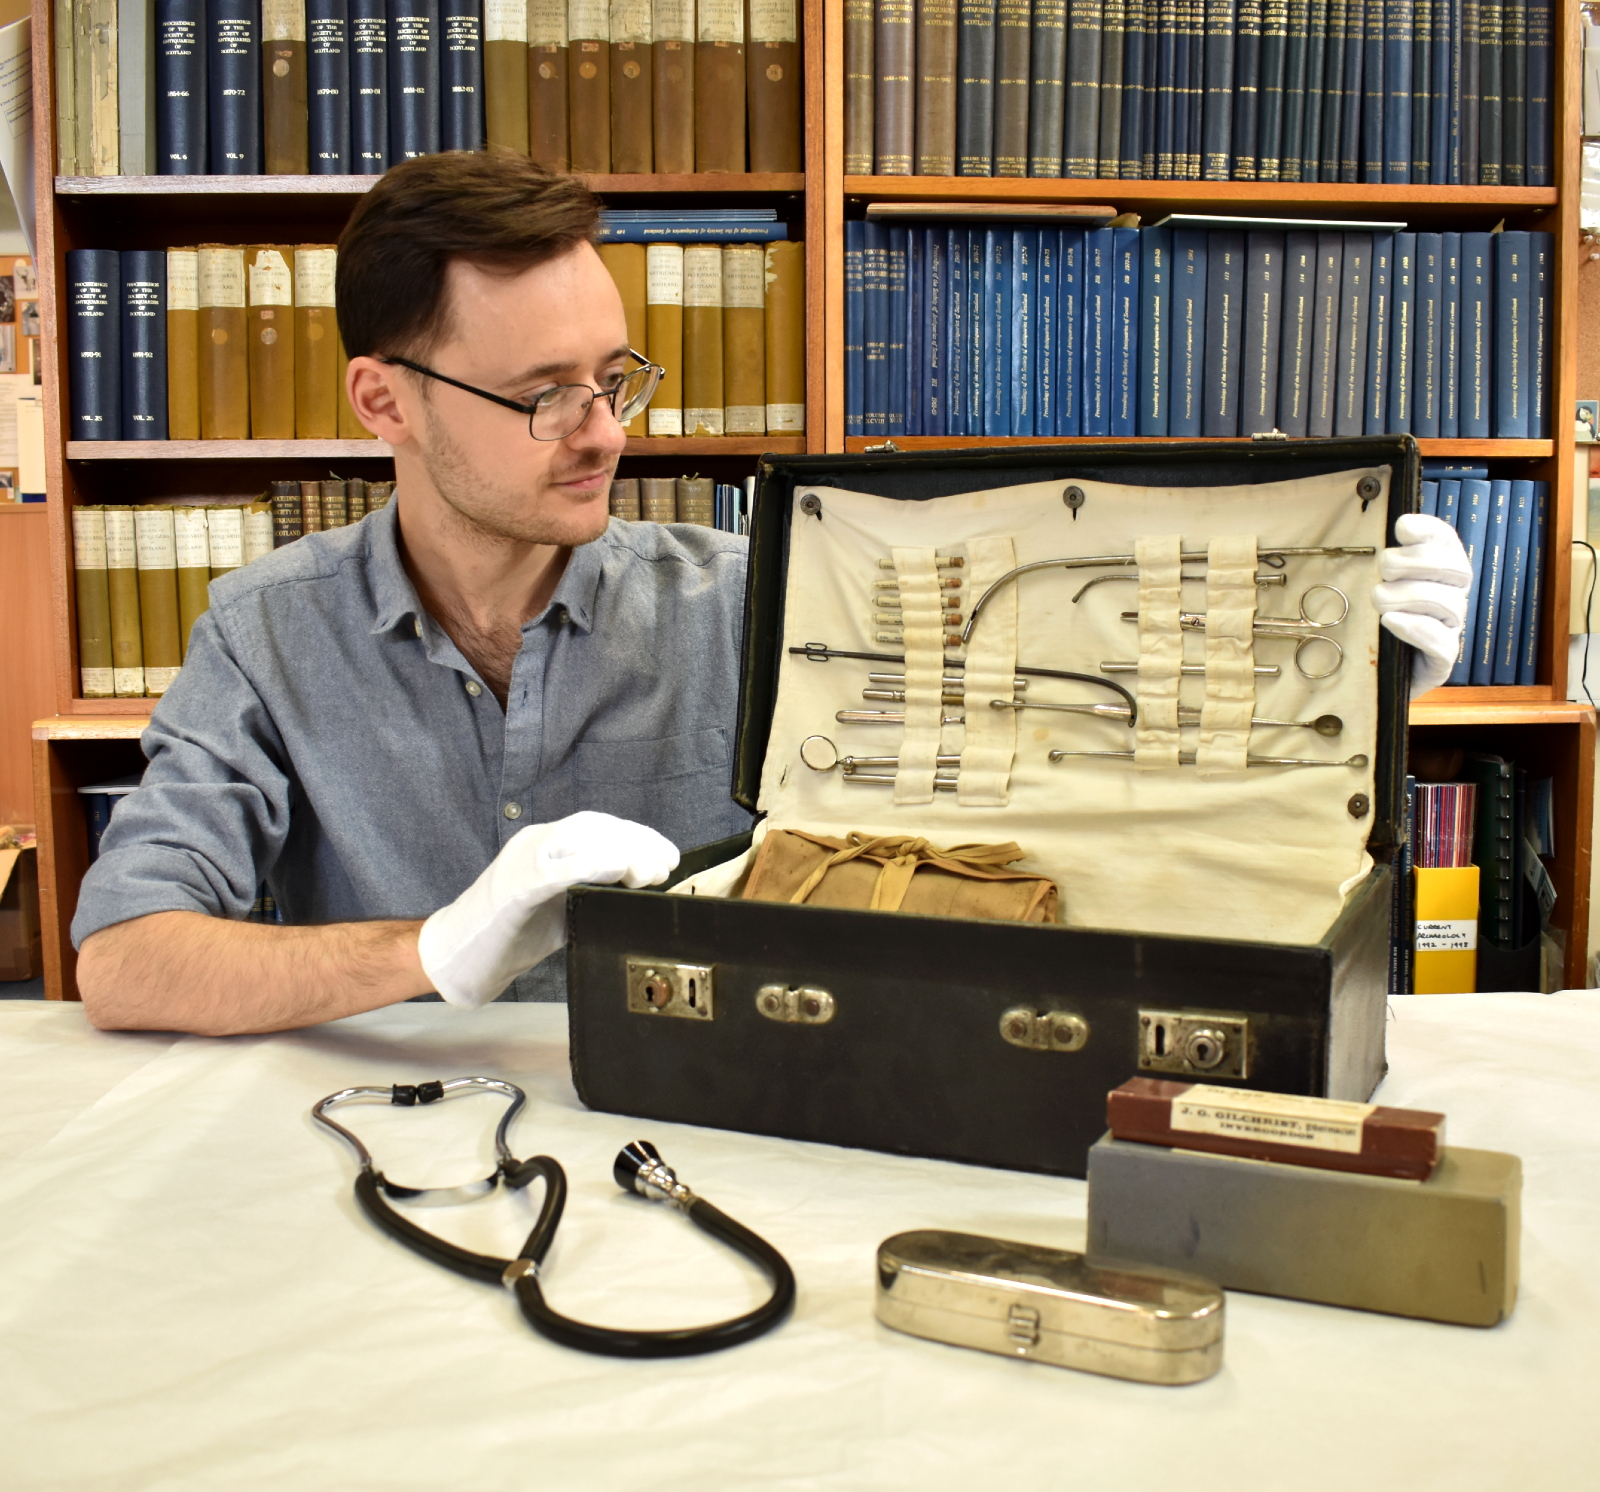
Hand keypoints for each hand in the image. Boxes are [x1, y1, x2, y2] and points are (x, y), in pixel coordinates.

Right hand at [419, 811, 679, 1008]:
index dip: (638, 836)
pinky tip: (615, 870)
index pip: (598, 827)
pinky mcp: (511, 892)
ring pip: (575, 840)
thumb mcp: (563, 906)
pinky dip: (587, 866)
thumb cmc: (511, 934)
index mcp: (545, 846)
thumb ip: (595, 892)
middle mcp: (533, 845)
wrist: (456, 959)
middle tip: (662, 868)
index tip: (667, 856)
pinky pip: (551, 871)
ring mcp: (519, 864)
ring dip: (620, 852)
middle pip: (592, 827)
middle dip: (635, 843)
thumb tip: (642, 893)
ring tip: (647, 873)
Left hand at [1372, 514, 1472, 698]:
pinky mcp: (1442, 660)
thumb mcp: (1371, 588)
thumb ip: (1383, 561)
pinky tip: (1391, 621)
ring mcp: (1451, 629)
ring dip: (1409, 596)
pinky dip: (1415, 628)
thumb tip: (1391, 530)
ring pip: (1447, 603)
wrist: (1373, 677)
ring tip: (1379, 601)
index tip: (1402, 527)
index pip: (1447, 541)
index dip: (1429, 531)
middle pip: (1455, 568)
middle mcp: (1453, 596)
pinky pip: (1441, 642)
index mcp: (1439, 571)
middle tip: (1383, 570)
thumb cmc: (1373, 624)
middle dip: (1415, 563)